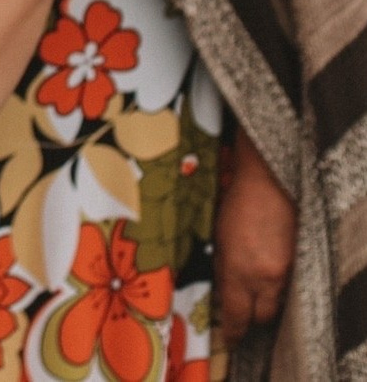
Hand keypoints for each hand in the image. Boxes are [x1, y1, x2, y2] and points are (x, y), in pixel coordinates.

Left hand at [215, 131, 295, 342]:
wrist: (269, 181)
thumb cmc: (235, 203)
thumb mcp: (218, 238)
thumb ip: (222, 268)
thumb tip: (223, 293)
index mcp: (239, 270)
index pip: (237, 316)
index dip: (233, 332)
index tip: (230, 340)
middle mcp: (266, 278)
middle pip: (263, 317)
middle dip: (252, 320)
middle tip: (243, 318)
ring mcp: (288, 272)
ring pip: (279, 304)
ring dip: (268, 303)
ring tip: (257, 296)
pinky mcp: (303, 263)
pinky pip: (292, 288)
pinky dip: (282, 288)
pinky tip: (272, 279)